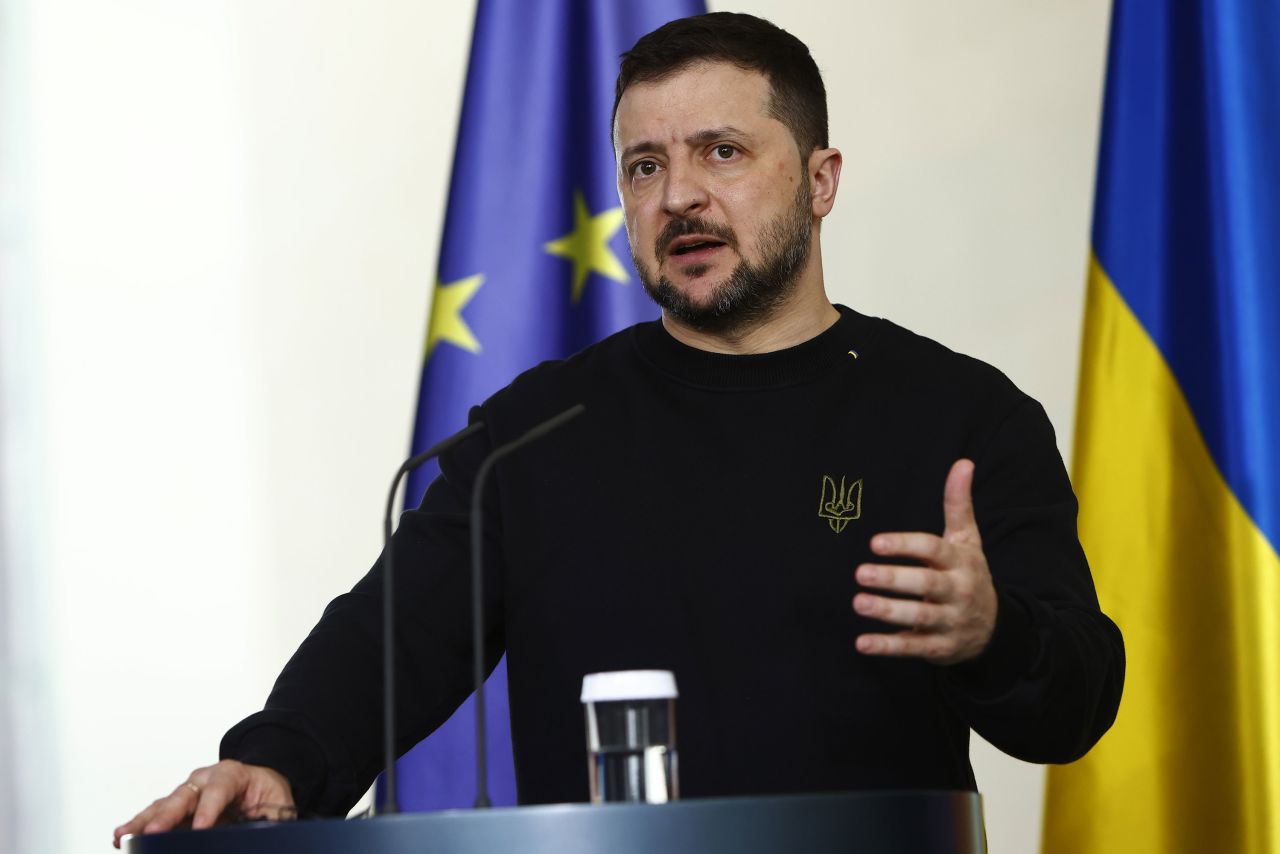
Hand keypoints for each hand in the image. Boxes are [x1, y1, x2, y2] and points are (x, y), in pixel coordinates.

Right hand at [112, 760, 293, 847]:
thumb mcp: (278, 802)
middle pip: (184, 796)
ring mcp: (187, 792)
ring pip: (162, 806)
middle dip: (167, 816)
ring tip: (123, 836)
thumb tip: (269, 832)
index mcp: (232, 774)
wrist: (260, 782)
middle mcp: (204, 780)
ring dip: (143, 822)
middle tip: (153, 833)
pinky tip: (120, 838)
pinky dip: (138, 826)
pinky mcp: (176, 807)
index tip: (201, 828)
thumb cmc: (267, 793)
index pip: (220, 789)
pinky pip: (155, 815)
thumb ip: (272, 818)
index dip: (210, 808)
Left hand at [852, 458, 996, 664]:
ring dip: (888, 611)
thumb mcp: (967, 541)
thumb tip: (963, 462)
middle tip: (860, 573)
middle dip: (895, 580)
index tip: (875, 543)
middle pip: (927, 585)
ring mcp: (950, 622)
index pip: (934, 550)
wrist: (995, 629)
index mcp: (960, 562)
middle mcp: (958, 591)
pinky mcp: (940, 648)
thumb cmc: (969, 575)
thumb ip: (958, 504)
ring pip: (920, 617)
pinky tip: (862, 643)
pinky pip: (913, 648)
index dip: (906, 545)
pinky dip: (888, 647)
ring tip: (858, 602)